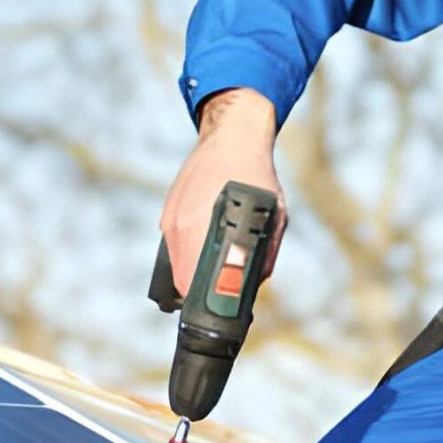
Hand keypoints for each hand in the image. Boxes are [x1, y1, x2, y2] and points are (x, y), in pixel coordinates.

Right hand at [159, 88, 285, 286]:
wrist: (232, 136)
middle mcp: (182, 226)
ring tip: (217, 266)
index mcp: (203, 229)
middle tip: (221, 289)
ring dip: (193, 270)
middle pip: (180, 279)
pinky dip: (189, 250)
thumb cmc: (256, 176)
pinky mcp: (169, 211)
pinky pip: (175, 244)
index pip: (191, 283)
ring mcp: (172, 219)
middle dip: (200, 289)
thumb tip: (252, 284)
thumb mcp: (273, 216)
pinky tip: (208, 240)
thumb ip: (263, 253)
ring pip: (176, 262)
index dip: (204, 299)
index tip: (217, 306)